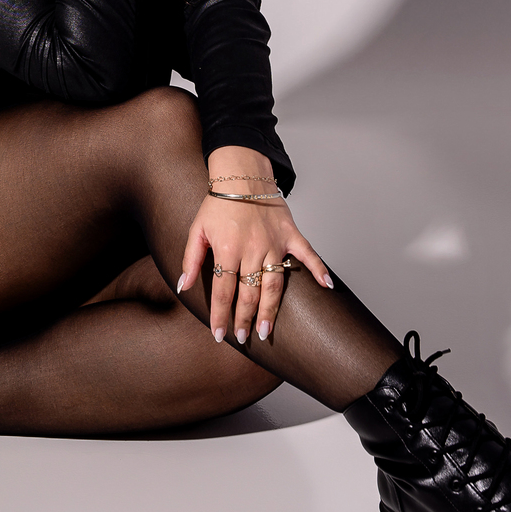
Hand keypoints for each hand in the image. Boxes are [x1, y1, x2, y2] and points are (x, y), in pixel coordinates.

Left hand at [178, 192, 332, 344]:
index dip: (220, 315)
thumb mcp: (197, 229)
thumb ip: (190, 259)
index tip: (219, 334)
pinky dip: (319, 269)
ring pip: (274, 284)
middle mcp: (252, 249)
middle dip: (245, 319)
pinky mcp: (291, 234)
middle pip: (249, 293)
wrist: (241, 173)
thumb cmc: (218, 203)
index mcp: (227, 249)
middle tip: (244, 338)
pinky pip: (308, 254)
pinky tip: (327, 287)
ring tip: (266, 331)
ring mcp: (274, 243)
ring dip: (270, 310)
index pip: (223, 290)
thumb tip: (182, 286)